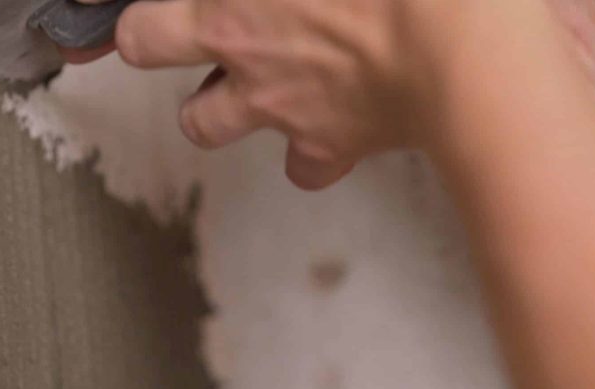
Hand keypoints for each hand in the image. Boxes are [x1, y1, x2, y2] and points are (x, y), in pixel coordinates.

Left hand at [61, 0, 454, 189]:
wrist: (472, 50)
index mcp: (232, 6)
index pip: (139, 23)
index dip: (126, 17)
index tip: (122, 15)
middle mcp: (245, 58)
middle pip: (155, 62)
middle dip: (166, 51)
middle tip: (195, 32)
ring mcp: (283, 109)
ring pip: (207, 124)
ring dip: (221, 106)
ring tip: (254, 79)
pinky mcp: (333, 144)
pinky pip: (305, 166)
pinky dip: (308, 151)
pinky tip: (328, 122)